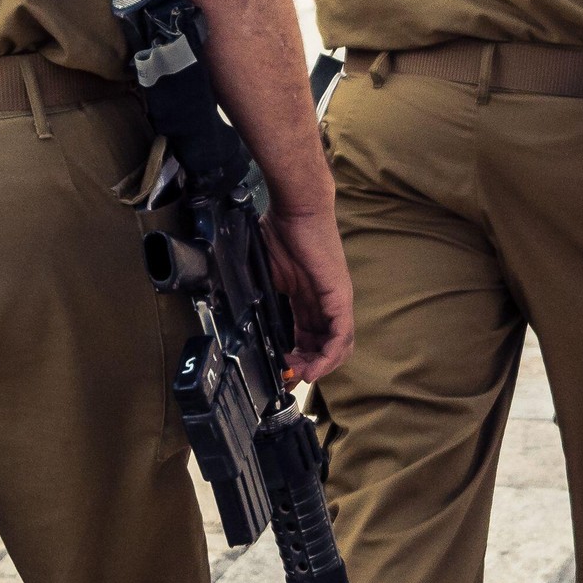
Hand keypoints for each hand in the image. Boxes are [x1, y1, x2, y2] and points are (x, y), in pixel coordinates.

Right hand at [261, 205, 355, 383]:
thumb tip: (241, 317)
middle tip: (287, 376)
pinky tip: (313, 367)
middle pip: (324, 346)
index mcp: (309, 298)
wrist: (296, 206)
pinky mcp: (340, 296)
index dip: (296, 356)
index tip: (279, 367)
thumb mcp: (266, 273)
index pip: (308, 336)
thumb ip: (261, 296)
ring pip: (337, 346)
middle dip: (305, 366)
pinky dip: (328, 356)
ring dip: (318, 366)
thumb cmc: (281, 230)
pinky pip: (341, 334)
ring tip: (298, 375)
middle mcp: (327, 302)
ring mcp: (336, 299)